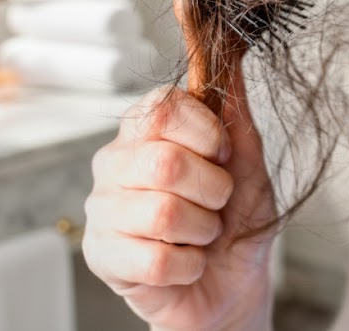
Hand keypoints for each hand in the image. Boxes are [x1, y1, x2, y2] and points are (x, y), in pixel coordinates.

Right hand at [82, 65, 275, 330]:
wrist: (230, 287)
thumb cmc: (234, 222)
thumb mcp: (247, 164)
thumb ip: (234, 115)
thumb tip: (230, 60)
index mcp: (145, 130)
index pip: (164, 108)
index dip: (207, 134)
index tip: (224, 155)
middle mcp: (115, 162)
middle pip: (164, 162)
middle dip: (212, 190)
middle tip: (216, 203)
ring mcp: (102, 209)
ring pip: (162, 213)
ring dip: (202, 230)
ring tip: (201, 234)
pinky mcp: (101, 255)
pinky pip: (156, 260)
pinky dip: (189, 266)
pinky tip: (186, 263)